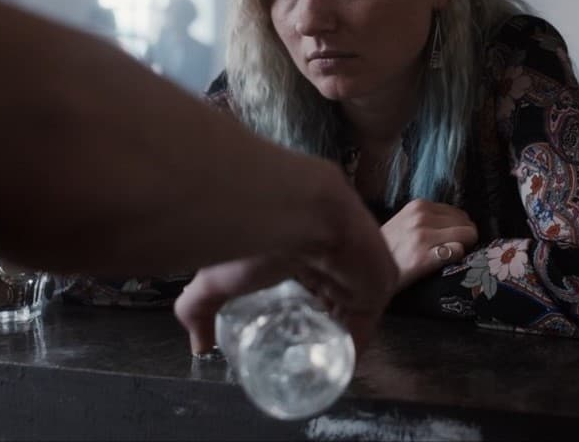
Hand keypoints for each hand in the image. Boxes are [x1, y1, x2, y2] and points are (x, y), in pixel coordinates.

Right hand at [174, 156, 396, 354]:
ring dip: (335, 339)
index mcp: (303, 249)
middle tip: (298, 361)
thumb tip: (197, 345)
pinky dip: (352, 345)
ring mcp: (360, 268)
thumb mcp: (216, 278)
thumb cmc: (257, 237)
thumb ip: (197, 308)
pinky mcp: (380, 282)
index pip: (305, 285)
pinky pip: (367, 322)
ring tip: (316, 368)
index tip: (281, 340)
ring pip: (350, 314)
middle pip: (331, 302)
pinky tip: (336, 366)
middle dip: (317, 330)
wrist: (301, 211)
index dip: (297, 313)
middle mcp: (334, 257)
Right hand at [380, 198, 478, 290]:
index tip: (452, 241)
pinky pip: (458, 251)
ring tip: (448, 257)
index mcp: (418, 206)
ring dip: (463, 248)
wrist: (367, 271)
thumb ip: (428, 218)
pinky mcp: (423, 257)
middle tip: (452, 251)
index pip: (459, 213)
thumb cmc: (388, 249)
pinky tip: (443, 264)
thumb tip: (460, 223)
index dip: (460, 229)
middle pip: (466, 224)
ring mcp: (422, 236)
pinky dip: (456, 258)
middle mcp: (421, 217)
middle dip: (465, 238)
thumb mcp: (404, 222)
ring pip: (467, 235)